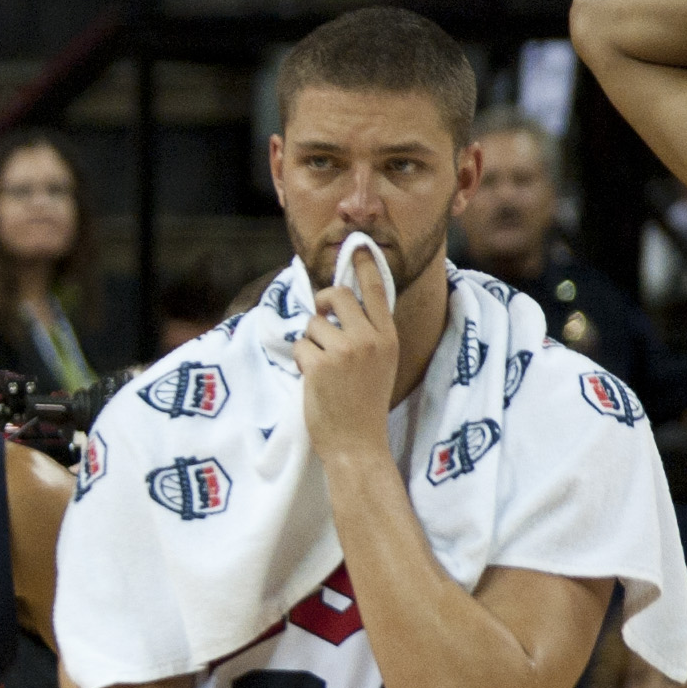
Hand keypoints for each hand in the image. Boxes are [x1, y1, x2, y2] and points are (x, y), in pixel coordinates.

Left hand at [295, 235, 402, 451]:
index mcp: (387, 337)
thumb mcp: (379, 362)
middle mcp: (369, 339)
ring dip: (310, 342)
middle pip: (337, 296)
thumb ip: (367, 333)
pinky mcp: (318, 364)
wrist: (357, 441)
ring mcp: (343, 351)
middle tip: (320, 314)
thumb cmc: (364, 402)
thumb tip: (341, 304)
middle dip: (322, 302)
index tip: (358, 246)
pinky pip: (299, 345)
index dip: (365, 266)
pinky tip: (313, 379)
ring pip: (313, 323)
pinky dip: (300, 360)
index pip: (376, 291)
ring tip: (322, 367)